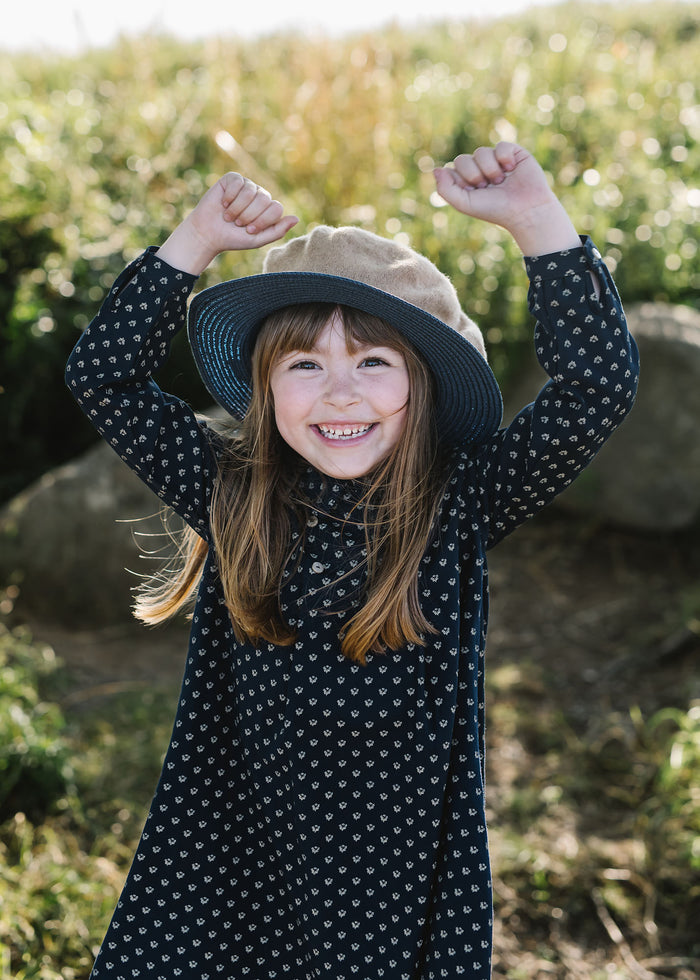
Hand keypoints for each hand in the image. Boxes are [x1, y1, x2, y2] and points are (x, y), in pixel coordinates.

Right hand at [157, 172, 298, 273]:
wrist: (207, 233)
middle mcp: (260, 196)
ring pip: (250, 191)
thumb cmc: (233, 238)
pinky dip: (229, 197)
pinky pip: (238, 183)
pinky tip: (223, 203)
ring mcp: (247, 186)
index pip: (276, 208)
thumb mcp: (257, 240)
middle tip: (237, 223)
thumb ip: (277, 231)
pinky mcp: (233, 179)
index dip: (263, 220)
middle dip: (249, 215)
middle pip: (264, 199)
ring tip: (229, 216)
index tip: (249, 230)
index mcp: (268, 210)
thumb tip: (297, 219)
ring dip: (237, 208)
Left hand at [433, 142, 579, 254]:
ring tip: (501, 181)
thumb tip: (435, 169)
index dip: (461, 179)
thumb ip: (445, 189)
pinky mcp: (513, 153)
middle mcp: (480, 169)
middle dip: (473, 175)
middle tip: (487, 187)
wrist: (525, 210)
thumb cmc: (495, 210)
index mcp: (468, 181)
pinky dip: (504, 158)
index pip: (453, 168)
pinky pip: (500, 146)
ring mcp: (496, 160)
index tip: (473, 192)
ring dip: (489, 169)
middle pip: (463, 159)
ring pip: (481, 152)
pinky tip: (511, 169)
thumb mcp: (464, 204)